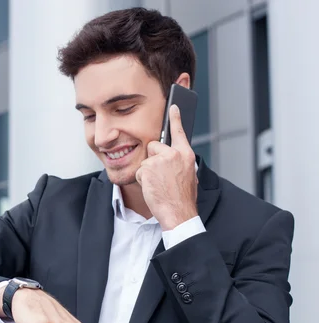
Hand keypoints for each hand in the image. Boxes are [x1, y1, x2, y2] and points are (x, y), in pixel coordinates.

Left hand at [135, 104, 197, 230]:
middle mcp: (174, 154)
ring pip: (146, 161)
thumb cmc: (182, 197)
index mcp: (186, 155)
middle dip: (153, 159)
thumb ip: (179, 161)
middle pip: (153, 146)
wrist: (178, 212)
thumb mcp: (188, 175)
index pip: (179, 132)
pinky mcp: (148, 169)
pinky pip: (140, 171)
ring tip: (159, 184)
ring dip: (148, 173)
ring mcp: (160, 161)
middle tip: (162, 176)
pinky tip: (153, 188)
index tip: (173, 105)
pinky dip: (143, 180)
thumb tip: (171, 157)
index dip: (175, 118)